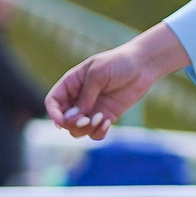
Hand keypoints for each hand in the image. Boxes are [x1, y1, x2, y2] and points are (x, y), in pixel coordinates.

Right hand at [46, 24, 190, 138]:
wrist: (142, 65)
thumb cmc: (118, 63)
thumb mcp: (98, 75)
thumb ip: (86, 95)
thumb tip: (75, 116)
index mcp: (71, 84)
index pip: (53, 102)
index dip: (53, 113)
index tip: (61, 122)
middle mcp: (78, 98)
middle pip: (64, 120)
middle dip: (72, 124)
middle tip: (87, 119)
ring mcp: (92, 108)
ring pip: (78, 129)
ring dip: (86, 129)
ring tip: (101, 119)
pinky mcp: (106, 116)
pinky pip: (95, 132)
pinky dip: (98, 132)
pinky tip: (108, 123)